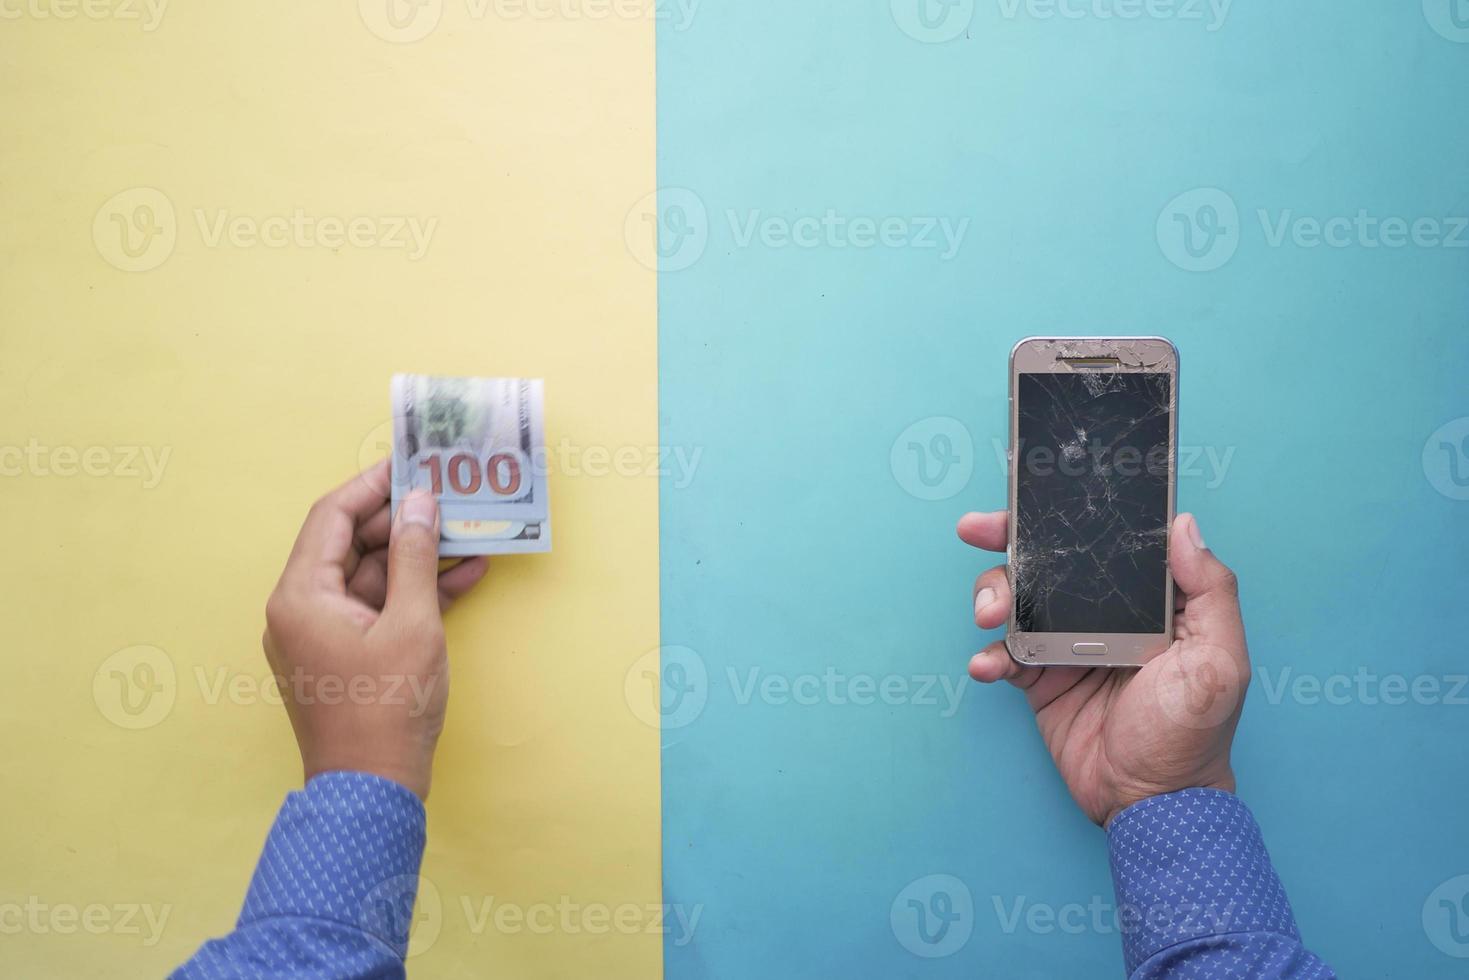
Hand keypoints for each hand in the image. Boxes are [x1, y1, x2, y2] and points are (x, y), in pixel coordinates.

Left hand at [262, 460, 488, 799]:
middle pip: (350, 544)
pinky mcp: (344, 656)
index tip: (411, 463)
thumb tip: (419, 503)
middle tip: (446, 495)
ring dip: (415, 556)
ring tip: (465, 531)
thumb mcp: (412, 624)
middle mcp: (300, 609)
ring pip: (369, 576)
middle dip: (401, 520)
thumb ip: (414, 557)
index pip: (330, 516)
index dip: (372, 485)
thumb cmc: (387, 710)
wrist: (372, 792)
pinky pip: (377, 608)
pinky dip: (414, 593)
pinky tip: (463, 576)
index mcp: (300, 596)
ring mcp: (321, 635)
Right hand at [958, 511, 1249, 826]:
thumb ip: (1211, 591)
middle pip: (1048, 561)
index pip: (1105, 542)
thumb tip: (1185, 526)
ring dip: (992, 597)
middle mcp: (1105, 614)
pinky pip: (1004, 652)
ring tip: (989, 618)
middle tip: (976, 530)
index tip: (1032, 500)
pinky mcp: (1040, 679)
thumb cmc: (1195, 736)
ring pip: (1017, 598)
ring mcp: (1068, 645)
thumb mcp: (1220, 661)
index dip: (1067, 516)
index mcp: (1150, 601)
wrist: (1151, 805)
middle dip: (1007, 540)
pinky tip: (987, 665)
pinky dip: (988, 655)